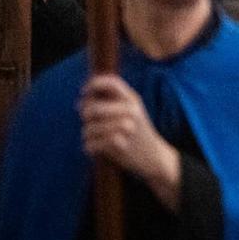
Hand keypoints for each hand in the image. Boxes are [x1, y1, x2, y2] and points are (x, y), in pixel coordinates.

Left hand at [79, 76, 179, 202]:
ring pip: (88, 129)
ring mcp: (125, 129)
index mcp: (133, 100)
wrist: (154, 156)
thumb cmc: (138, 132)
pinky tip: (97, 148)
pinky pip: (90, 144)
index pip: (111, 83)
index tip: (84, 92)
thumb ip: (114, 99)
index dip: (93, 85)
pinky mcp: (119, 146)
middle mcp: (130, 111)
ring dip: (87, 134)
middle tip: (87, 120)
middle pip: (92, 108)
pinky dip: (90, 147)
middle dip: (84, 115)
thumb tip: (83, 98)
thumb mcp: (133, 110)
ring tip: (95, 137)